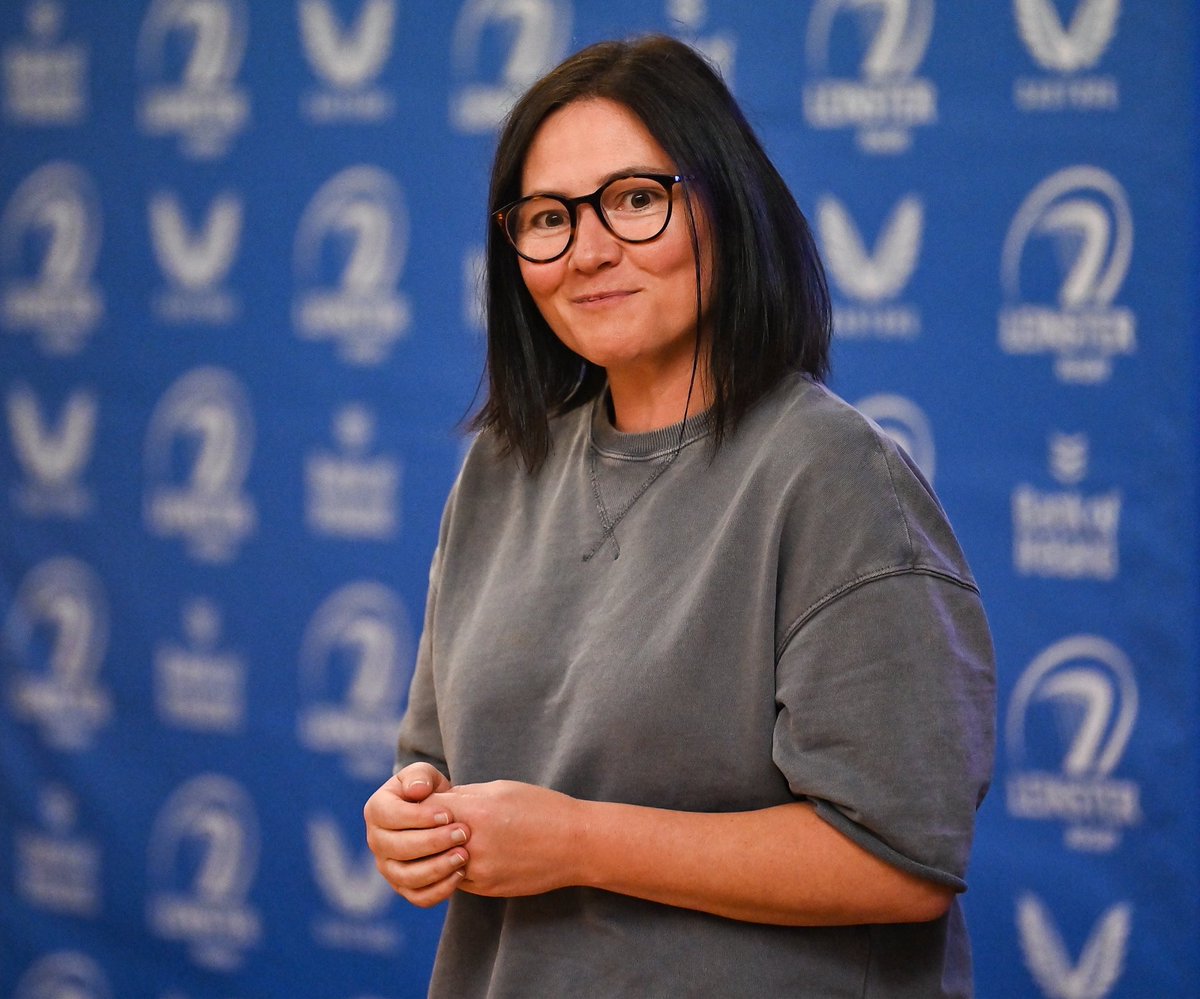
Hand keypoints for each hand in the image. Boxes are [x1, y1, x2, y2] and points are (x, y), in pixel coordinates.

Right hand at [364, 763, 469, 907]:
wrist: (437, 816)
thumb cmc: (429, 791)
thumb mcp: (424, 776)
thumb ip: (419, 776)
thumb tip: (417, 790)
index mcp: (376, 810)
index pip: (390, 816)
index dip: (419, 817)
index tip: (448, 814)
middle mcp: (376, 841)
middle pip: (399, 848)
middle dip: (434, 842)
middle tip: (463, 833)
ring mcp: (388, 867)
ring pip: (407, 876)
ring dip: (438, 868)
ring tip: (464, 855)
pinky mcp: (403, 887)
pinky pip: (418, 897)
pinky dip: (440, 890)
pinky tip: (461, 874)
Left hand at [428, 780, 582, 897]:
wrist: (575, 843)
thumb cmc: (541, 808)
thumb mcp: (501, 789)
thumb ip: (466, 795)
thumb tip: (439, 799)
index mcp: (475, 811)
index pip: (425, 809)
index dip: (420, 806)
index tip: (423, 805)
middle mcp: (472, 842)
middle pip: (426, 839)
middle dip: (425, 831)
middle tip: (426, 826)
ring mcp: (479, 869)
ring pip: (438, 863)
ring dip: (439, 853)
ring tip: (447, 842)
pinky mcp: (487, 887)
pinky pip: (457, 880)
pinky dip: (456, 869)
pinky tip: (469, 857)